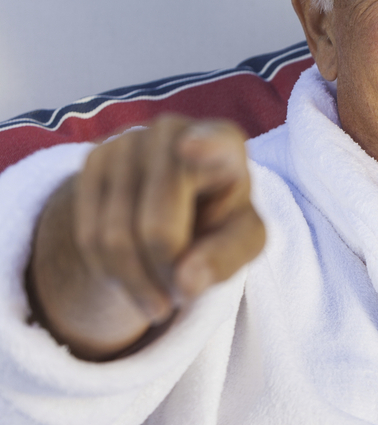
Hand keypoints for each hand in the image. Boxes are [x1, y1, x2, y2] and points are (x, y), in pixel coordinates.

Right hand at [28, 116, 264, 360]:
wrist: (177, 202)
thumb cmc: (222, 216)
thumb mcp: (244, 239)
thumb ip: (227, 257)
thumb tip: (187, 283)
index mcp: (225, 143)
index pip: (213, 143)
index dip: (203, 147)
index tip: (189, 149)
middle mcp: (174, 131)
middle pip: (157, 229)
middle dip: (167, 274)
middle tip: (181, 293)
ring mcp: (126, 141)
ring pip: (114, 238)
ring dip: (137, 283)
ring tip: (160, 293)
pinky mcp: (92, 159)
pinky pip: (87, 236)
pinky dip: (111, 272)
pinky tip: (132, 276)